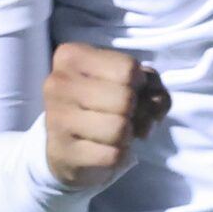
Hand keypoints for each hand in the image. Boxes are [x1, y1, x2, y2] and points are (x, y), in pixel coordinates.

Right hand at [43, 42, 170, 189]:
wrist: (66, 144)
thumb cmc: (102, 103)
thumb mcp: (130, 82)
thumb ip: (152, 84)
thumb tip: (155, 106)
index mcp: (71, 56)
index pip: (128, 69)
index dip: (139, 84)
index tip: (127, 90)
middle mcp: (58, 83)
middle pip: (125, 98)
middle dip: (135, 112)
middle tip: (127, 117)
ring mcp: (57, 119)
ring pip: (119, 128)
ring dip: (128, 135)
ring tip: (119, 134)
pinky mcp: (63, 153)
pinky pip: (113, 155)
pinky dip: (120, 155)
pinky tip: (109, 150)